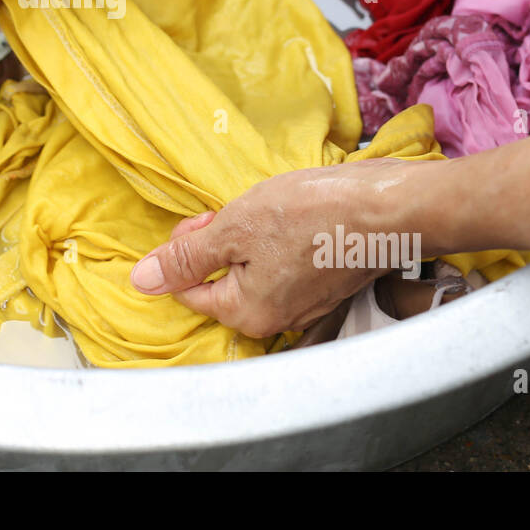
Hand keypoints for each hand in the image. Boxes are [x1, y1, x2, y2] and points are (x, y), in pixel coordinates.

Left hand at [129, 159, 426, 337]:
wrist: (387, 208)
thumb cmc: (312, 214)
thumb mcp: (234, 227)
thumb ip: (187, 257)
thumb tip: (142, 281)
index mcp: (246, 313)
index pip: (188, 288)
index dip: (186, 248)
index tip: (204, 219)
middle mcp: (275, 321)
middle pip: (221, 282)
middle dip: (217, 244)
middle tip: (235, 211)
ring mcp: (304, 307)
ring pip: (252, 272)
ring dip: (248, 240)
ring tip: (268, 212)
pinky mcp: (325, 287)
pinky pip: (283, 269)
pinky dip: (277, 244)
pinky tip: (292, 220)